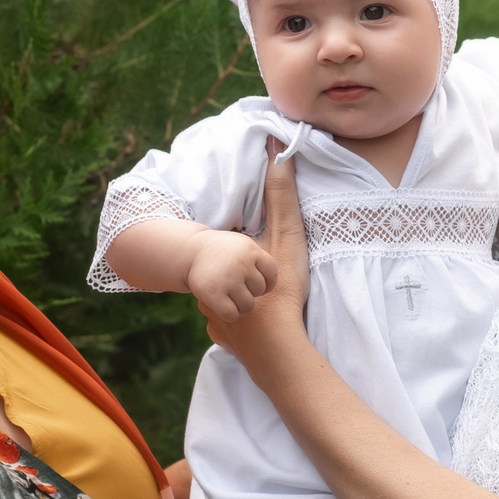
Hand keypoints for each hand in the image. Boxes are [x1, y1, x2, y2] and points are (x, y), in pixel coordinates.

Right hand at [187, 229, 278, 322]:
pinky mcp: (213, 293)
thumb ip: (260, 259)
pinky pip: (232, 314)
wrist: (190, 251)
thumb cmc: (223, 252)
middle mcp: (241, 263)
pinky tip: (224, 307)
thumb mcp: (244, 245)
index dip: (266, 284)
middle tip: (238, 288)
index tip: (255, 284)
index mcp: (251, 250)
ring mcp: (227, 279)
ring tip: (231, 298)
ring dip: (241, 306)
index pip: (272, 275)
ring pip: (248, 306)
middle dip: (251, 293)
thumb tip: (291, 273)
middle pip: (260, 291)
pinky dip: (230, 314)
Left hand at [201, 145, 310, 365]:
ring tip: (259, 303)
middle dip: (235, 274)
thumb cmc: (282, 291)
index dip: (241, 248)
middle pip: (222, 272)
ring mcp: (213, 316)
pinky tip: (253, 326)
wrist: (276, 347)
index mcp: (227, 261)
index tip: (254, 249)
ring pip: (221, 299)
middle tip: (260, 279)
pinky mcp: (222, 338)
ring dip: (234, 298)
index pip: (227, 246)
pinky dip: (238, 324)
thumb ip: (282, 196)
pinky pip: (226, 326)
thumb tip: (278, 151)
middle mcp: (212, 285)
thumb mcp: (286, 238)